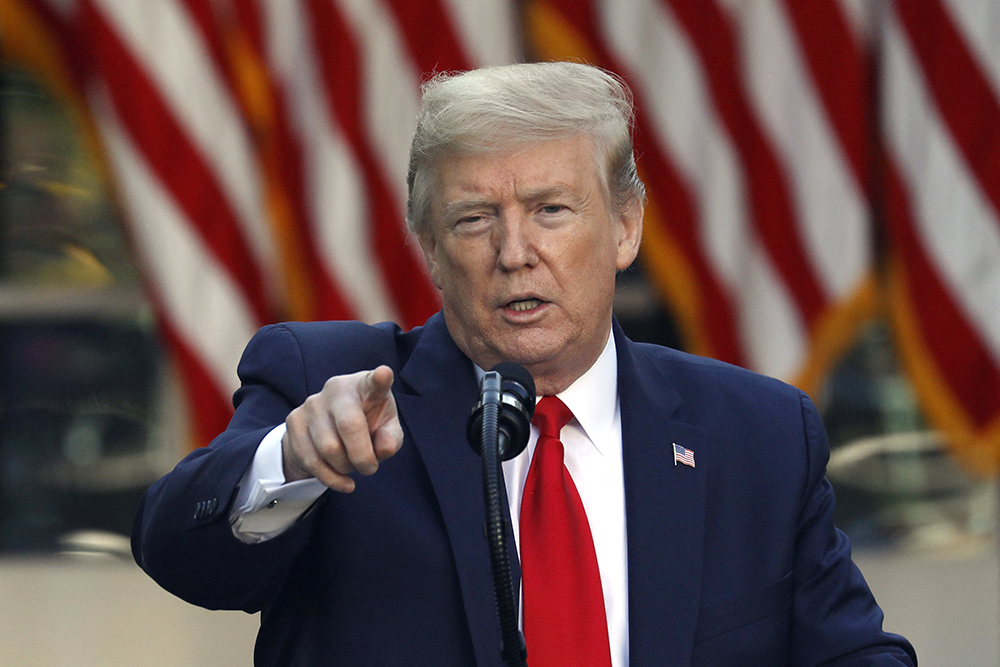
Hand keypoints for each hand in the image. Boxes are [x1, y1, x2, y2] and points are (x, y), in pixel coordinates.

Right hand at [282, 365, 402, 491]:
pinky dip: (331, 478)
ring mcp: (312, 403)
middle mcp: (336, 389)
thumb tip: (384, 449)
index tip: (384, 374)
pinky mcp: (294, 421)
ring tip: (351, 464)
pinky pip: (313, 461)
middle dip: (362, 456)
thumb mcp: (385, 430)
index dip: (379, 379)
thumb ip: (390, 438)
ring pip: (329, 449)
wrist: (328, 429)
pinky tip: (343, 481)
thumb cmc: (366, 425)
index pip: (373, 382)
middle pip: (349, 426)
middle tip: (370, 468)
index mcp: (365, 386)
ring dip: (346, 467)